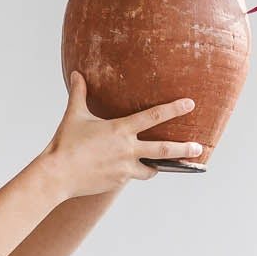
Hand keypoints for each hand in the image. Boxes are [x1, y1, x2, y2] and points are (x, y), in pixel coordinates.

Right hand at [42, 70, 202, 196]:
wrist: (57, 174)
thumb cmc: (65, 143)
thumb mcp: (74, 115)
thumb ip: (79, 93)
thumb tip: (76, 73)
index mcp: (120, 129)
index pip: (153, 116)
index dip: (174, 109)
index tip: (190, 104)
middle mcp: (127, 149)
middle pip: (163, 149)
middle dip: (183, 149)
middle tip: (198, 147)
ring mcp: (124, 168)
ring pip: (152, 169)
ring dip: (160, 167)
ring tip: (168, 165)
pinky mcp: (118, 181)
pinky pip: (133, 177)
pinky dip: (136, 172)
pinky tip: (133, 171)